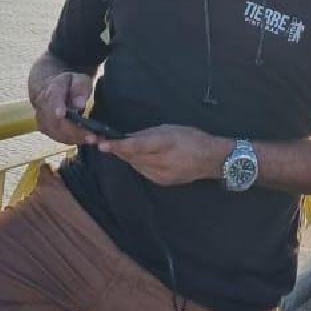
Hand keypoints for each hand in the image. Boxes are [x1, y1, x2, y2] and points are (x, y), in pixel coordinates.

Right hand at [32, 71, 94, 144]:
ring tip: (95, 140)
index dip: (56, 106)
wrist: (50, 88)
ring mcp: (43, 120)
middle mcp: (43, 106)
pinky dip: (74, 140)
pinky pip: (60, 138)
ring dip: (77, 138)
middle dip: (75, 131)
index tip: (60, 114)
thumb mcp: (78, 79)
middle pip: (56, 122)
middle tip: (93, 136)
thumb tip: (79, 104)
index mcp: (52, 90)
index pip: (52, 98)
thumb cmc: (68, 84)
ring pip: (58, 133)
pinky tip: (88, 140)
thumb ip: (80, 89)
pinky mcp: (46, 130)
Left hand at [98, 125, 230, 186]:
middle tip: (99, 140)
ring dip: (128, 156)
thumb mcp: (170, 128)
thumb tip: (127, 137)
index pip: (137, 146)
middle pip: (132, 157)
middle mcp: (162, 162)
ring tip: (125, 146)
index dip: (118, 146)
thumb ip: (147, 134)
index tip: (102, 144)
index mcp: (165, 143)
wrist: (212, 160)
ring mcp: (161, 175)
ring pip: (135, 165)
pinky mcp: (161, 182)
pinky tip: (144, 157)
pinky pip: (143, 171)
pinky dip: (139, 163)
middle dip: (116, 149)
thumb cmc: (192, 138)